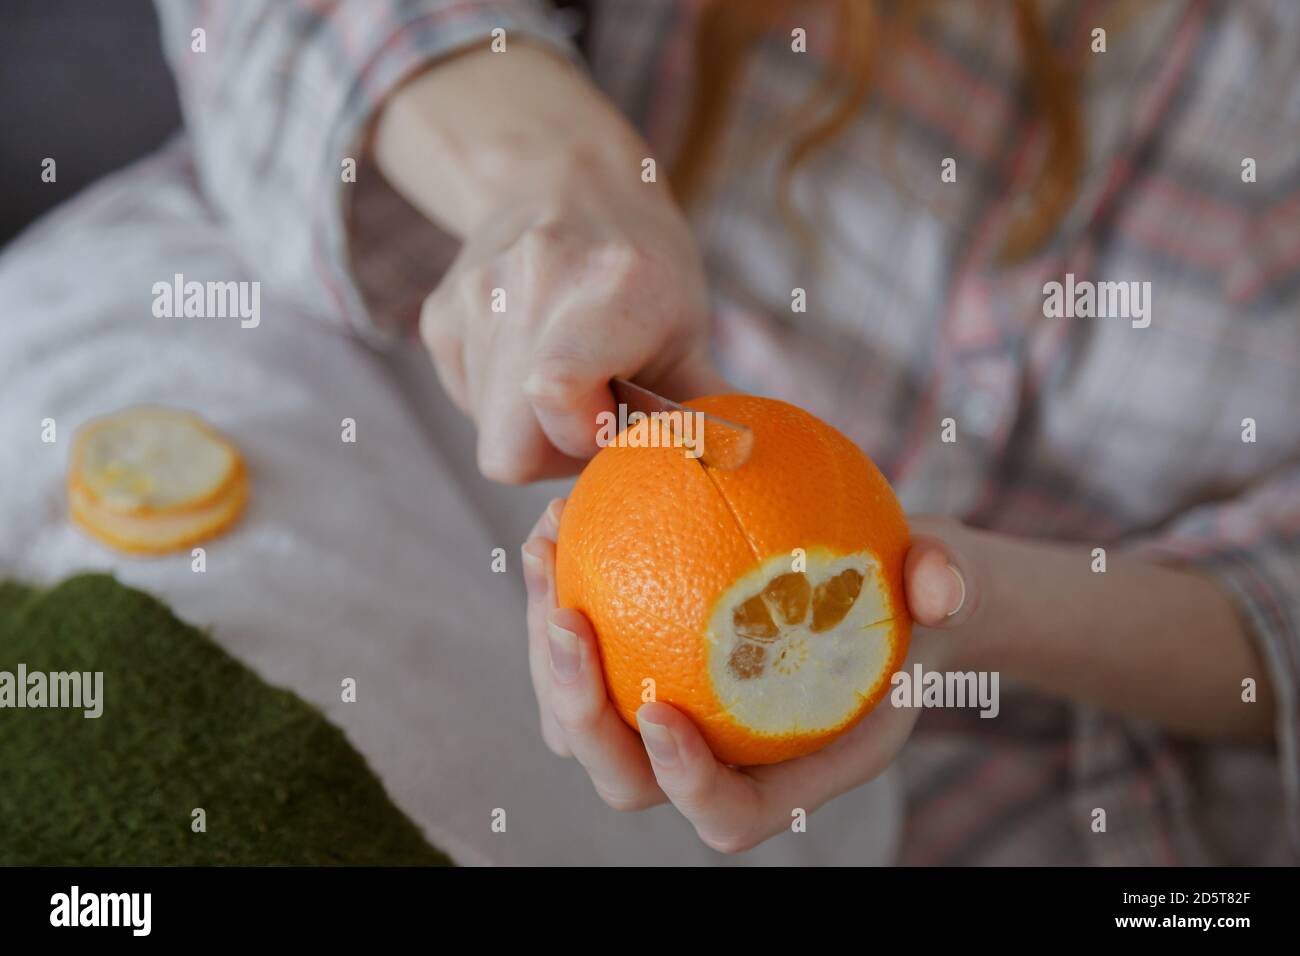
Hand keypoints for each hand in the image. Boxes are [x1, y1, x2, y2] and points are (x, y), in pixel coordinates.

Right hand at [421, 173, 723, 482]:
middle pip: (507, 449)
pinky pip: (468, 403)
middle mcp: (531, 283)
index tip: (618, 414)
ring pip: (487, 434)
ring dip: (530, 426)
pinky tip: (530, 356)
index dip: (586, 435)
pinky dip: (501, 400)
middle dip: (554, 450)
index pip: (556, 396)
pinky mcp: (437, 316)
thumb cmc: (642, 271)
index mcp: (611, 285)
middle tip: (594, 408)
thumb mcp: (689, 330)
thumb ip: (700, 411)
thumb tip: (732, 469)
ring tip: (566, 376)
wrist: (563, 183)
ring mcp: (473, 297)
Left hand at [520, 501, 974, 853]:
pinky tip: (560, 516)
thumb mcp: (946, 582)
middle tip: (568, 617)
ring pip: (577, 721)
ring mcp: (665, 717)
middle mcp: (714, 758)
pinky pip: (578, 652)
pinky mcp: (631, 667)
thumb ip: (949, 586)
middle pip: (624, 778)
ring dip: (546, 649)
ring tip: (546, 546)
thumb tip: (941, 586)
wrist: (860, 576)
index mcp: (788, 770)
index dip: (687, 784)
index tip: (661, 714)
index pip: (727, 815)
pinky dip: (556, 593)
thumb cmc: (905, 593)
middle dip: (579, 712)